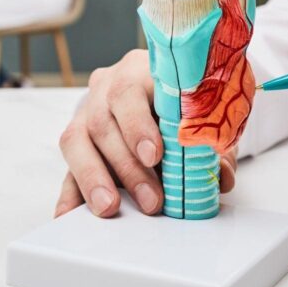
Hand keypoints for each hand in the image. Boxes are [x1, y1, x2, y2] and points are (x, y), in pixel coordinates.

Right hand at [55, 49, 238, 217]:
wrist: (166, 96)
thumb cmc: (184, 103)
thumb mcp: (205, 118)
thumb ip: (213, 144)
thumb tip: (220, 177)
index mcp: (138, 72)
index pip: (128, 91)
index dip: (137, 125)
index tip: (154, 156)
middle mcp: (105, 88)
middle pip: (102, 122)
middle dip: (127, 167)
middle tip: (151, 200)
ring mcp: (86, 114)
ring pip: (76, 141)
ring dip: (94, 178)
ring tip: (111, 208)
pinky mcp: (77, 143)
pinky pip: (66, 167)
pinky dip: (70, 193)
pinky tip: (71, 214)